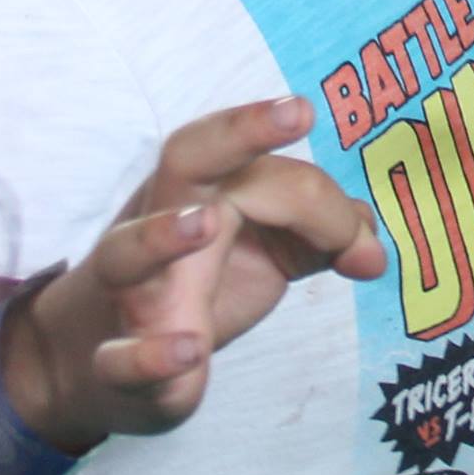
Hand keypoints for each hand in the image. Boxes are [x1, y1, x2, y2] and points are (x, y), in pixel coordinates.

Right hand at [5, 98, 388, 450]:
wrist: (102, 364)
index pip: (267, 171)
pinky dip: (152, 353)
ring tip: (205, 223)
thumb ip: (326, 236)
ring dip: (162, 235)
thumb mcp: (270, 252)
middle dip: (238, 131)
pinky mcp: (118, 364)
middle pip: (186, 159)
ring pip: (126, 251)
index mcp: (204, 192)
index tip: (357, 247)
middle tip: (296, 111)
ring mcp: (132, 295)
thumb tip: (371, 251)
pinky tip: (190, 349)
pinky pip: (124, 355)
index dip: (321, 204)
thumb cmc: (197, 286)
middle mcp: (159, 226)